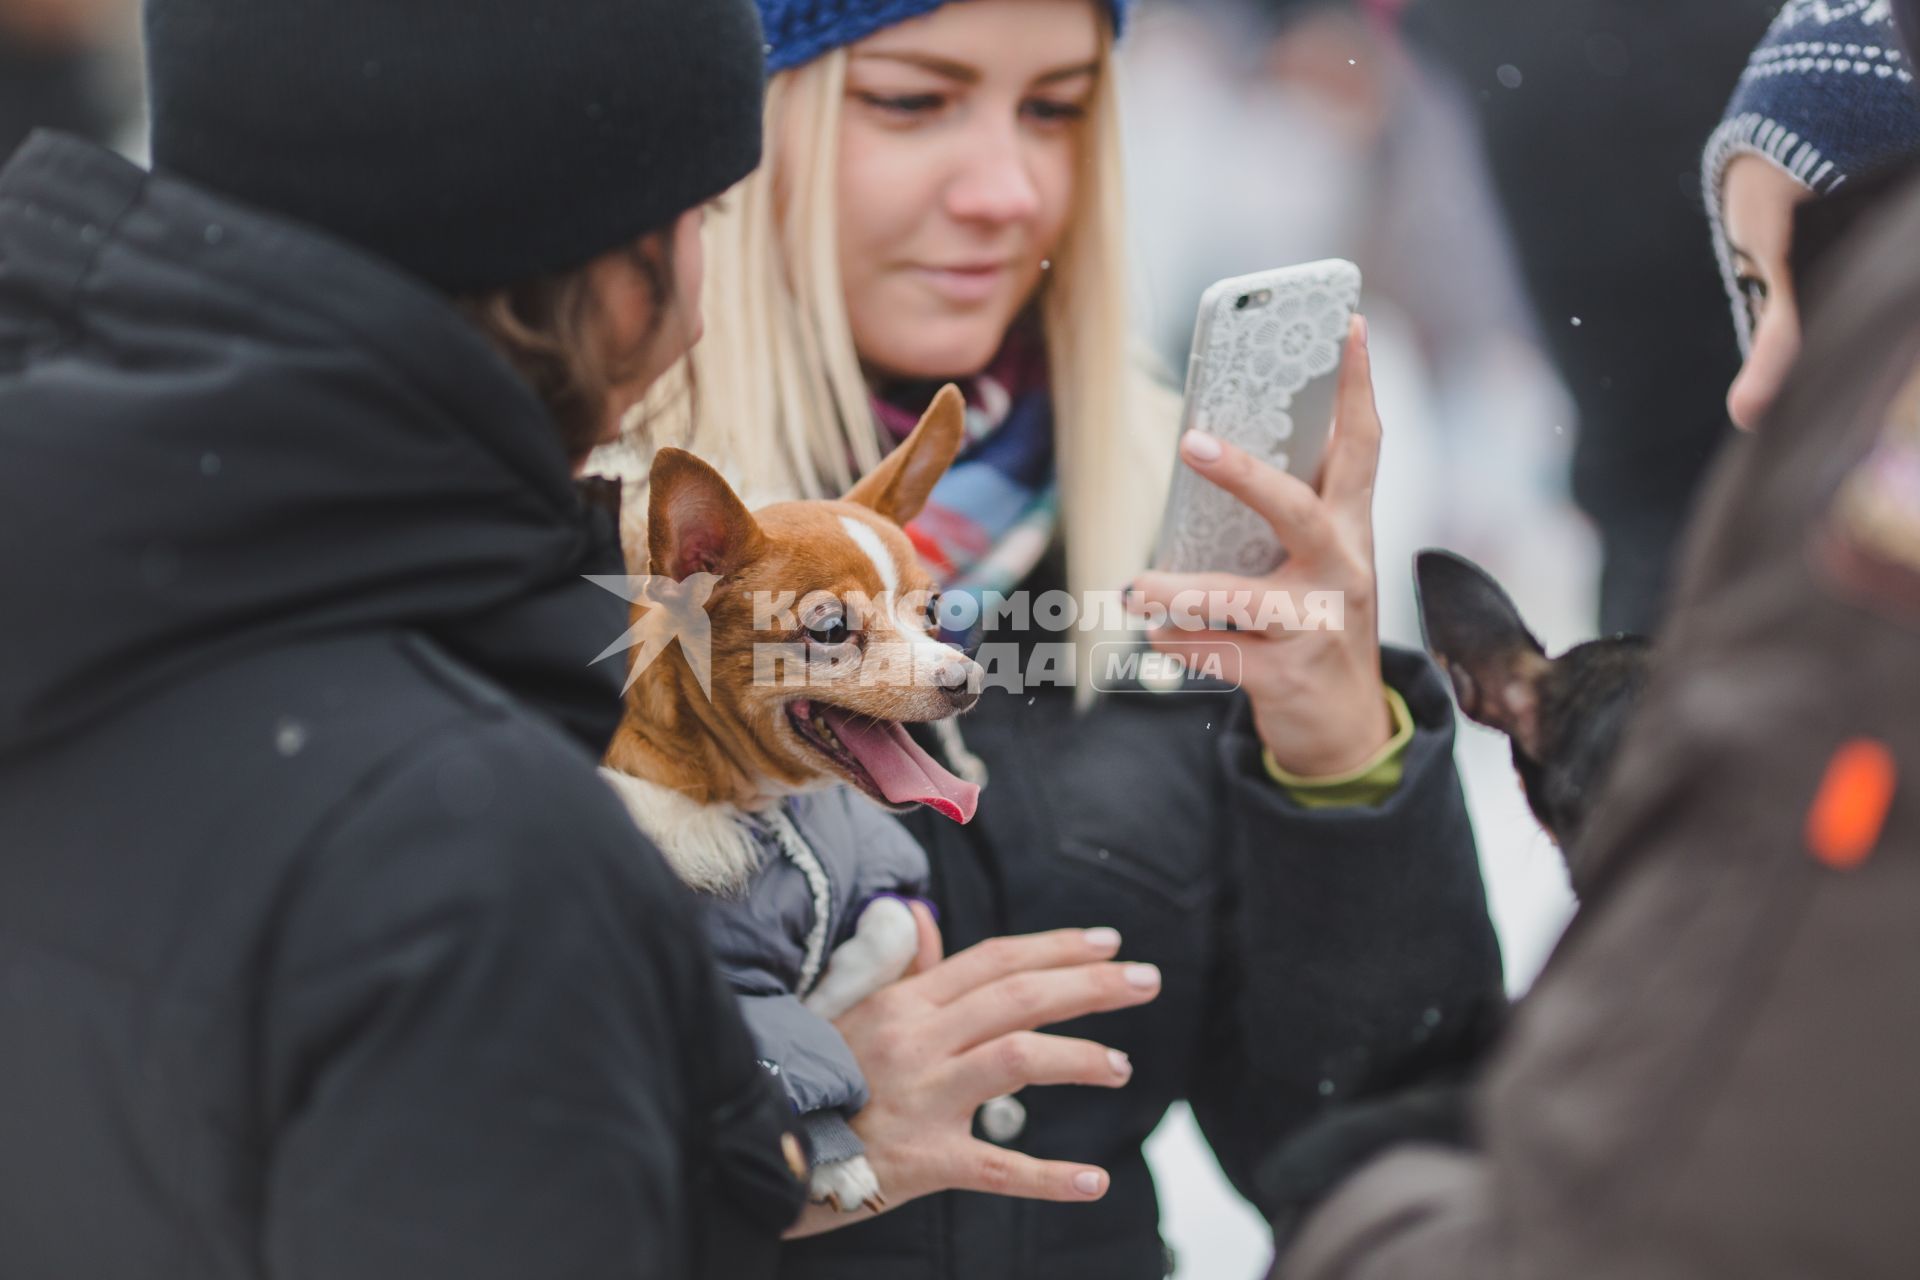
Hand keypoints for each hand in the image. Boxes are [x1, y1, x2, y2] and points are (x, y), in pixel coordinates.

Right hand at [785, 905, 1159, 1237]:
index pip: (994, 960)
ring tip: (1122, 1068)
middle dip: (1091, 985)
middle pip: (1017, 997)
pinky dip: (1051, 1177)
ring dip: (1079, 1059)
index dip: (1055, 946)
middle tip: (1148, 981)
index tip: (1108, 943)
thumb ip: (902, 971)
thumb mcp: (854, 1015)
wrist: (771, 1149)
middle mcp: (918, 1040)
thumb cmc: (821, 1081)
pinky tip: (1096, 1181)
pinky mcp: (924, 1161)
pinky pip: (997, 1168)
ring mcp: (923, 1099)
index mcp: (906, 1003)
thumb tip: (926, 917)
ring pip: (1015, 1059)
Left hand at [1131, 316, 1392, 776]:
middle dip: (1244, 476)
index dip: (1358, 385)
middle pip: (1298, 509)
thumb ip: (1288, 512)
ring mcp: (1318, 625)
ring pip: (1243, 597)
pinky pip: (1217, 651)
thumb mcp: (1319, 565)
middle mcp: (1343, 569)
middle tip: (1192, 442)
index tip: (1347, 324)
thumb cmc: (1316, 625)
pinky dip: (1178, 642)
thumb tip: (1217, 440)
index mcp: (1351, 528)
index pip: (1364, 445)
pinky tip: (1157, 637)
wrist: (1346, 729)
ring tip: (1135, 588)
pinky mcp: (1286, 675)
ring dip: (1181, 591)